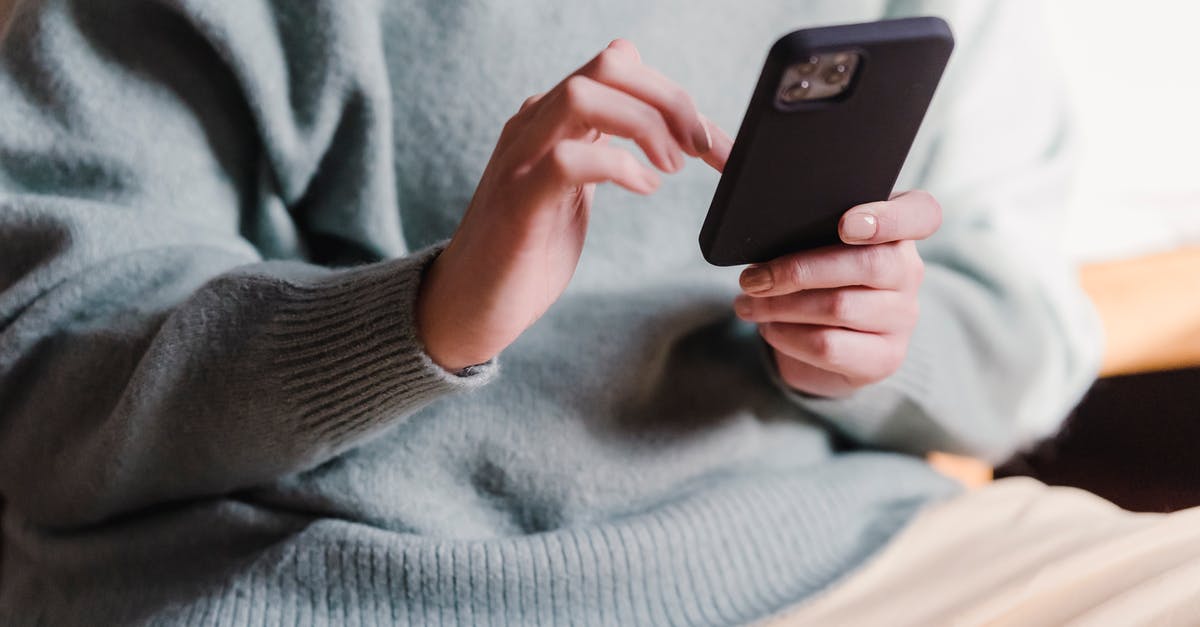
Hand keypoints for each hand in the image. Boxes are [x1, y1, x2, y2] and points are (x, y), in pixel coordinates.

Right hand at [418, 39, 732, 370]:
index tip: (713, 142)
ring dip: (645, 125)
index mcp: (551, 120)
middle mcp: (533, 126)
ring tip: (671, 168)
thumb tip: (661, 127)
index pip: (619, 67)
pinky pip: (568, 159)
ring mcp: (521, 160)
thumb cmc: (527, 251)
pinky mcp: (518, 202)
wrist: (468, 306)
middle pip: (608, 66)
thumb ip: (605, 149)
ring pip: (584, 95)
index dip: (675, 95)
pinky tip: (643, 188)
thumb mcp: (575, 189)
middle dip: (670, 100)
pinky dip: (618, 166)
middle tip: (702, 148)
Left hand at [733, 191, 941, 396]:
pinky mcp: (883, 359)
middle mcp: (909, 272)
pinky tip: (768, 327)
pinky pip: (830, 345)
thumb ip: (780, 202)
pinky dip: (787, 335)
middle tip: (751, 277)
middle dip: (796, 269)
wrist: (828, 346)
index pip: (923, 213)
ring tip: (746, 302)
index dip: (889, 217)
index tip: (847, 223)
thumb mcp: (805, 238)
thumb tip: (719, 154)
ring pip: (839, 306)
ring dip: (779, 305)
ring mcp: (901, 318)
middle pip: (866, 263)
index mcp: (898, 230)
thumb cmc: (813, 277)